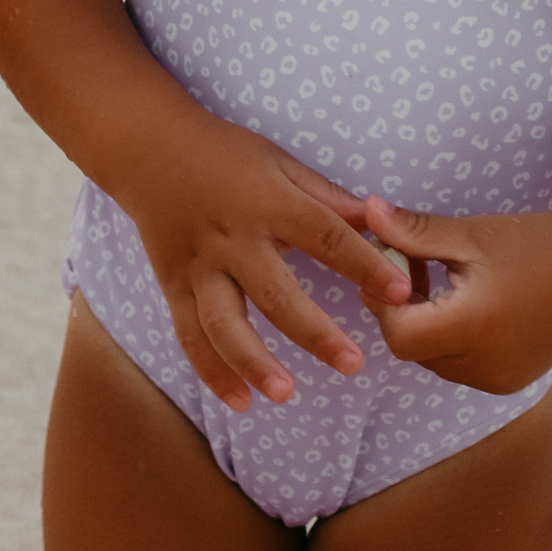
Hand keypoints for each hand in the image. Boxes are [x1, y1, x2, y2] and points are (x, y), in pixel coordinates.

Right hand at [109, 114, 413, 414]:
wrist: (150, 149)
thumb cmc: (225, 152)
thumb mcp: (280, 162)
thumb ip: (327, 197)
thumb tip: (381, 219)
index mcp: (268, 201)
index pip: (325, 235)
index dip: (364, 263)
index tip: (402, 292)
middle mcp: (233, 237)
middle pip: (275, 291)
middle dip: (315, 331)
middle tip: (352, 363)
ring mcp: (199, 264)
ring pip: (225, 322)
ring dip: (254, 362)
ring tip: (286, 394)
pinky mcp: (174, 284)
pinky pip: (190, 334)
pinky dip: (212, 371)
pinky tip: (240, 401)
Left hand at [359, 193, 551, 396]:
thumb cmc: (528, 242)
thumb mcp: (468, 234)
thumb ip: (413, 231)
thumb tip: (365, 212)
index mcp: (476, 326)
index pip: (399, 334)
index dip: (386, 300)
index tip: (395, 260)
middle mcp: (486, 364)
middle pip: (411, 348)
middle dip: (400, 308)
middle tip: (411, 262)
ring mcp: (498, 380)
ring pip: (431, 359)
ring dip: (423, 323)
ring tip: (439, 277)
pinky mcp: (506, 383)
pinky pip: (456, 365)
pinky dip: (448, 338)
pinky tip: (462, 301)